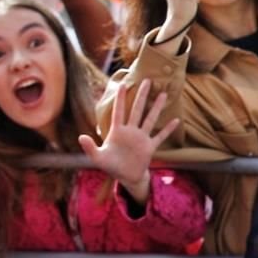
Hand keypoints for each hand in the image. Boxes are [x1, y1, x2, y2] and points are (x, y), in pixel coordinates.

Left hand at [78, 80, 179, 203]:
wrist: (126, 177)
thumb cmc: (111, 166)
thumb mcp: (98, 158)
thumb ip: (90, 147)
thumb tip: (80, 137)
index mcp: (117, 131)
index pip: (119, 111)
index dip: (120, 98)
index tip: (123, 83)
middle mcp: (131, 131)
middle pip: (137, 110)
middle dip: (142, 95)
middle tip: (147, 80)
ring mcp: (141, 138)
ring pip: (150, 119)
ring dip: (156, 107)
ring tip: (163, 94)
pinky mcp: (150, 147)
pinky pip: (160, 136)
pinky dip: (168, 129)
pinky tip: (176, 120)